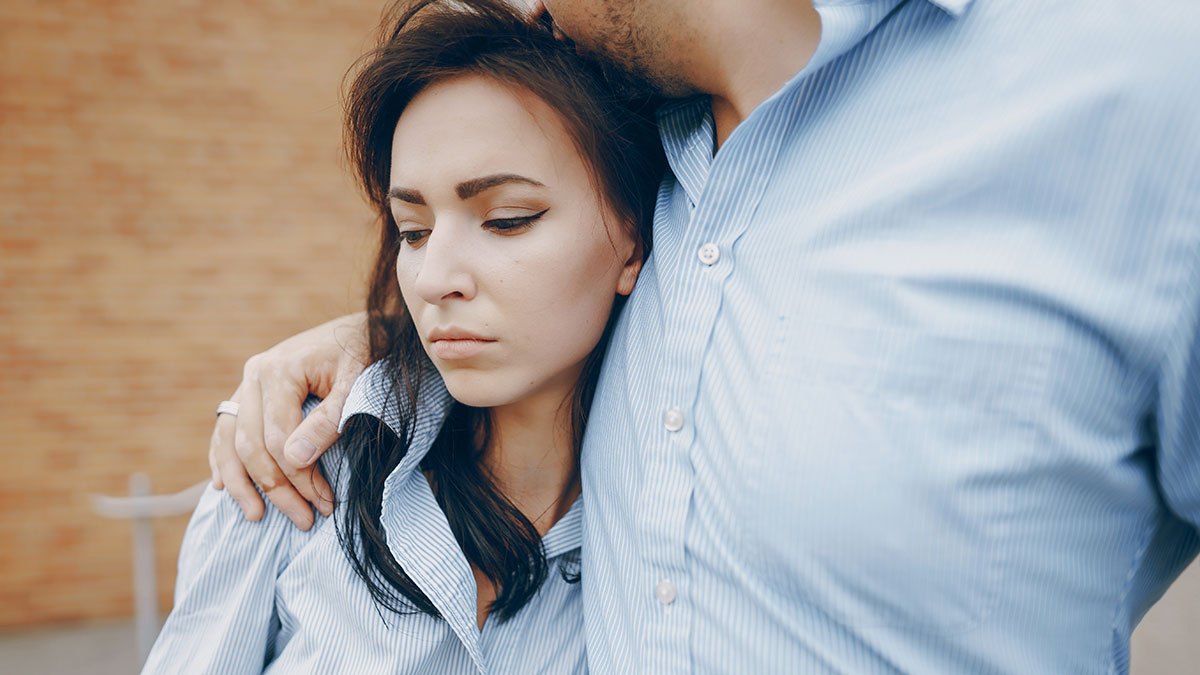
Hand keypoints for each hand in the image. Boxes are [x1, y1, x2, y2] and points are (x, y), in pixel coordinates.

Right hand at [209, 312, 368, 528]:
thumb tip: (294, 460)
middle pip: (251, 446)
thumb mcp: (358, 383)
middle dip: (275, 489)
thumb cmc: (367, 353)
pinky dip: (223, 460)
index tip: (324, 503)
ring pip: (230, 442)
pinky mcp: (250, 393)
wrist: (366, 327)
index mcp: (278, 369)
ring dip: (242, 483)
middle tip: (303, 520)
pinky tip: (224, 487)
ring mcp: (248, 384)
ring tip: (256, 517)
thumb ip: (329, 420)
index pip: (277, 438)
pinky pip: (226, 431)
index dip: (298, 477)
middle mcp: (254, 375)